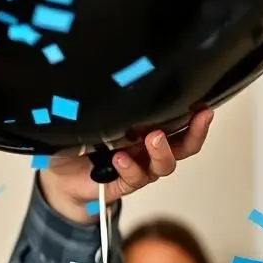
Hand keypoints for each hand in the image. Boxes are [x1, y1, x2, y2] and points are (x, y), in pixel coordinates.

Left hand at [40, 109, 212, 219]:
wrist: (59, 178)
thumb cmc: (73, 144)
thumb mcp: (84, 117)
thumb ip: (94, 103)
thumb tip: (100, 77)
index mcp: (141, 129)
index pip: (176, 121)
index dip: (194, 115)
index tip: (204, 104)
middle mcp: (145, 149)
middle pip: (182, 145)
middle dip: (195, 132)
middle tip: (196, 118)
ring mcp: (137, 167)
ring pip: (163, 165)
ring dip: (162, 151)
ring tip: (153, 138)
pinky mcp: (123, 184)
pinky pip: (135, 178)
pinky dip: (130, 168)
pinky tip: (119, 159)